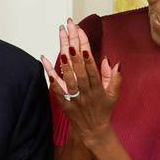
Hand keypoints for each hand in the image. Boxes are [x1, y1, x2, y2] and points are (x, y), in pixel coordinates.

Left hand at [41, 19, 120, 147]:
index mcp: (98, 88)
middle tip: (70, 28)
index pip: (92, 66)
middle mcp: (85, 91)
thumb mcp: (114, 95)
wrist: (93, 131)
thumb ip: (114, 77)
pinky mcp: (63, 101)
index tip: (83, 35)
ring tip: (62, 38)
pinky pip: (55, 86)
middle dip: (74, 45)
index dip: (87, 51)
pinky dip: (50, 72)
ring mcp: (73, 96)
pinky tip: (44, 59)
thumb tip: (113, 61)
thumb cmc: (103, 110)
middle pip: (78, 66)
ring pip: (68, 74)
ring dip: (64, 56)